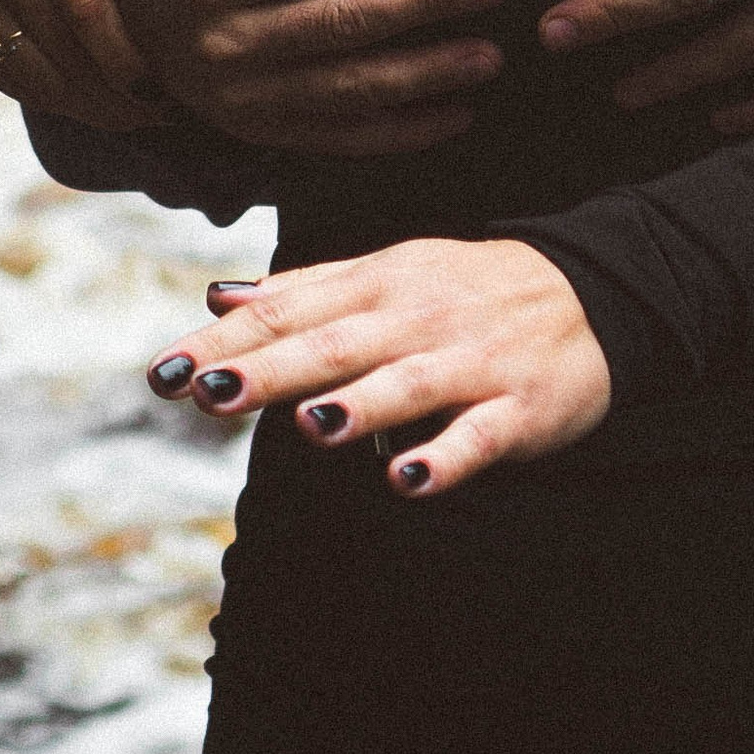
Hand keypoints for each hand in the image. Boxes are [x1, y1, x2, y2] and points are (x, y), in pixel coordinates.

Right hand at [0, 0, 179, 129]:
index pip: (93, 10)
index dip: (135, 60)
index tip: (176, 86)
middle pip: (67, 50)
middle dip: (120, 93)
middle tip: (164, 112)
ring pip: (38, 75)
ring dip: (92, 106)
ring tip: (139, 116)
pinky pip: (12, 80)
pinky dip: (59, 101)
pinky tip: (99, 104)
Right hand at [99, 0, 507, 157]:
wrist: (122, 4)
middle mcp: (225, 40)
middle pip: (344, 22)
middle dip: (426, 3)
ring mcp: (242, 97)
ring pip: (349, 88)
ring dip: (426, 73)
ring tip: (489, 53)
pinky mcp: (259, 132)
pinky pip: (340, 139)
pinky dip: (403, 132)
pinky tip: (457, 113)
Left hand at [144, 238, 610, 495]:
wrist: (590, 292)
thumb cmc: (464, 290)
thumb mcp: (386, 273)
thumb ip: (303, 289)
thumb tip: (216, 296)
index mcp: (377, 284)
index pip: (287, 311)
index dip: (224, 342)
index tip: (163, 373)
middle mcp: (416, 319)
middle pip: (335, 345)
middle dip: (271, 370)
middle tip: (209, 393)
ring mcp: (469, 364)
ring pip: (408, 385)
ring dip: (360, 406)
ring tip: (310, 427)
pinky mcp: (518, 410)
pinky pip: (479, 437)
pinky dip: (445, 456)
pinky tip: (409, 480)